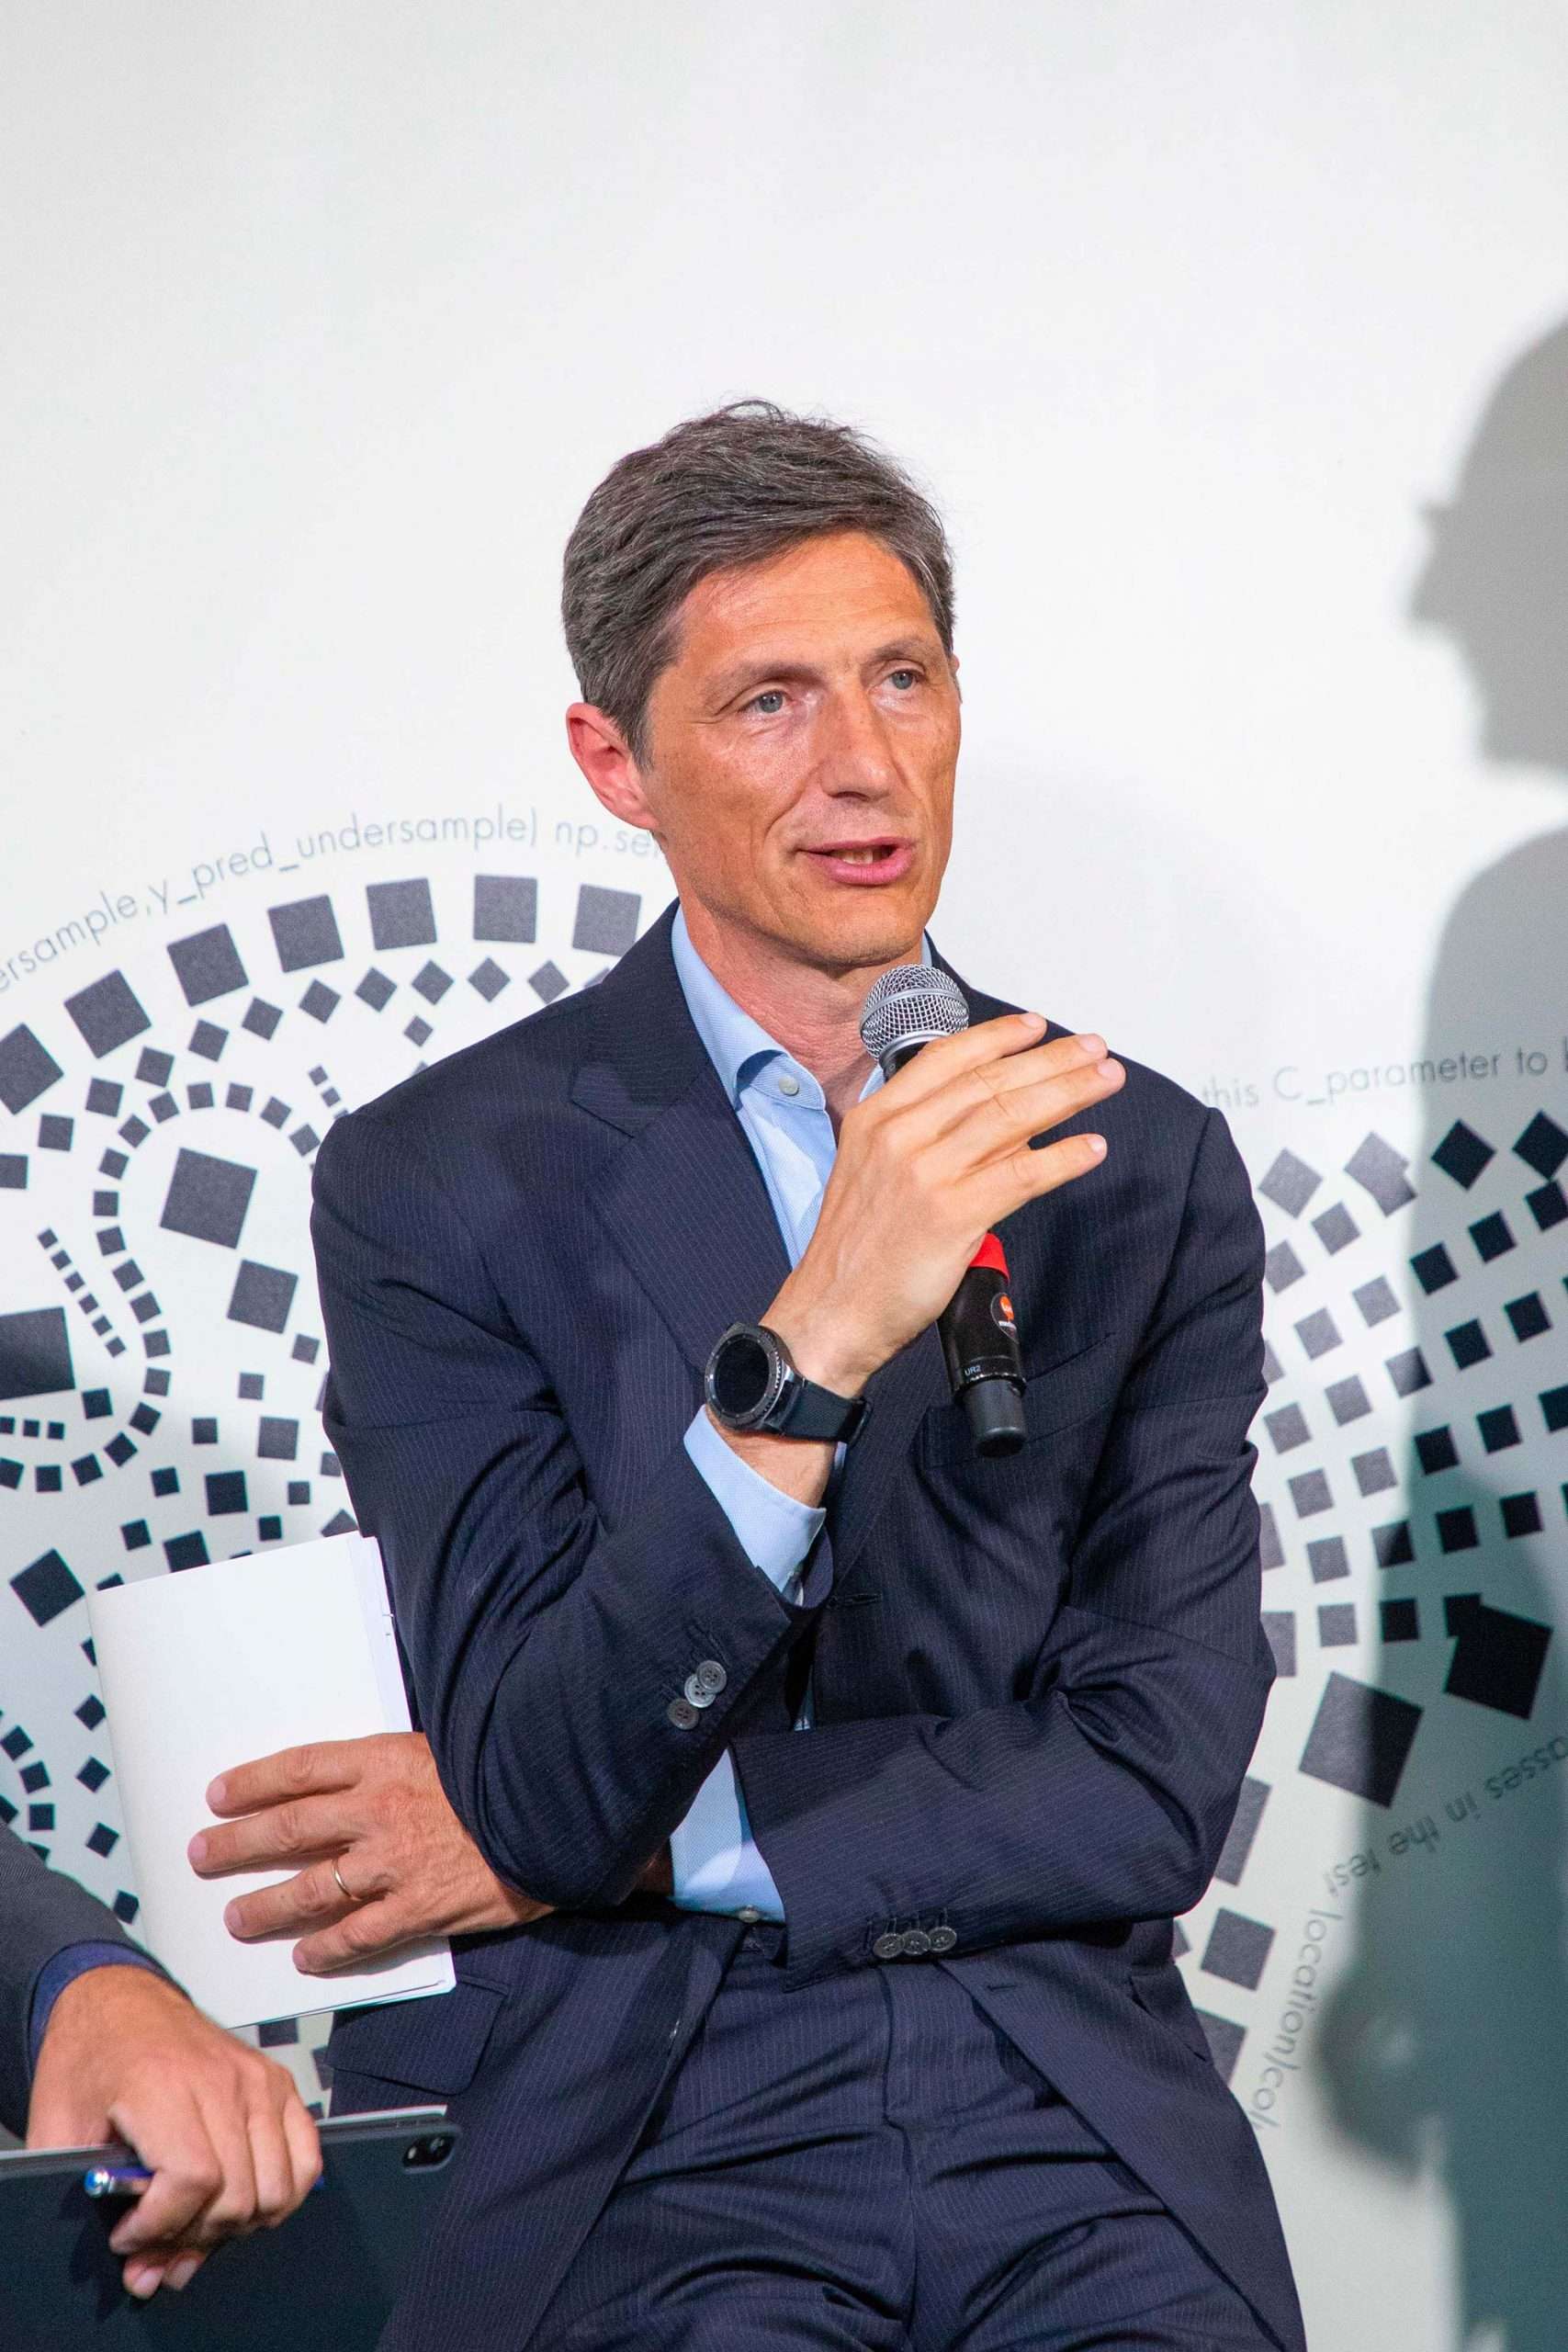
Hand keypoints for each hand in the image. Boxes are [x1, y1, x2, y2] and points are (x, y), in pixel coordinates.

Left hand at [26, 1964, 318, 2299]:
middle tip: (153, 2241)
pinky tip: (240, 2203)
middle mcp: (222, 2079)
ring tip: (193, 2223)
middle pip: (236, 2196)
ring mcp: (258, 2080)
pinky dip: (279, 2197)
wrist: (120, 2002)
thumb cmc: (89, 2058)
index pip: (193, 2179)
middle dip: (190, 2238)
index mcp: (163, 2083)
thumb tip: (137, 2267)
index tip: (126, 2235)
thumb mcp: (58, 2126)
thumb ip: (87, 2197)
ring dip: (234, 2227)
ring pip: (275, 2189)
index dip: (159, 2227)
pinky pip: (307, 2160)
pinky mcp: (278, 2082)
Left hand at [191, 1732, 550, 1973]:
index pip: (299, 1769)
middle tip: (203, 1855)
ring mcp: (394, 1863)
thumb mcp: (448, 1744)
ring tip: (236, 1918)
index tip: (220, 1794)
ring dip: (265, 1906)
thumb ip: (398, 1762)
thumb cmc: (509, 1771)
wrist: (560, 1809)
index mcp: (385, 1759)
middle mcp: (378, 1809)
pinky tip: (303, 1958)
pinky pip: (357, 1936)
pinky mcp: (419, 1907)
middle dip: (237, 1843)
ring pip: (310, 1889)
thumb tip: (358, 1774)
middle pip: (288, 1827)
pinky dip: (325, 1949)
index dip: (253, 1783)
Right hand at [769, 1015, 1120, 1395]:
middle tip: (1093, 1049)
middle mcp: (899, 1136)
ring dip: (1068, 1093)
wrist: (831, 1311)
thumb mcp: (877, 1172)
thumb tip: (1002, 1121)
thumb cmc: (857, 1251)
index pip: (946, 1059)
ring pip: (1010, 1118)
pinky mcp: (950, 1214)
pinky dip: (1062, 1158)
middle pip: (988, 1082)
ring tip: (1105, 1081)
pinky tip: (1091, 1148)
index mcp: (876, 1119)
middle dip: (1050, 1060)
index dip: (998, 1037)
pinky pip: (1020, 1175)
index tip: (1037, 1026)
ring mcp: (924, 1173)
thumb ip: (930, 1139)